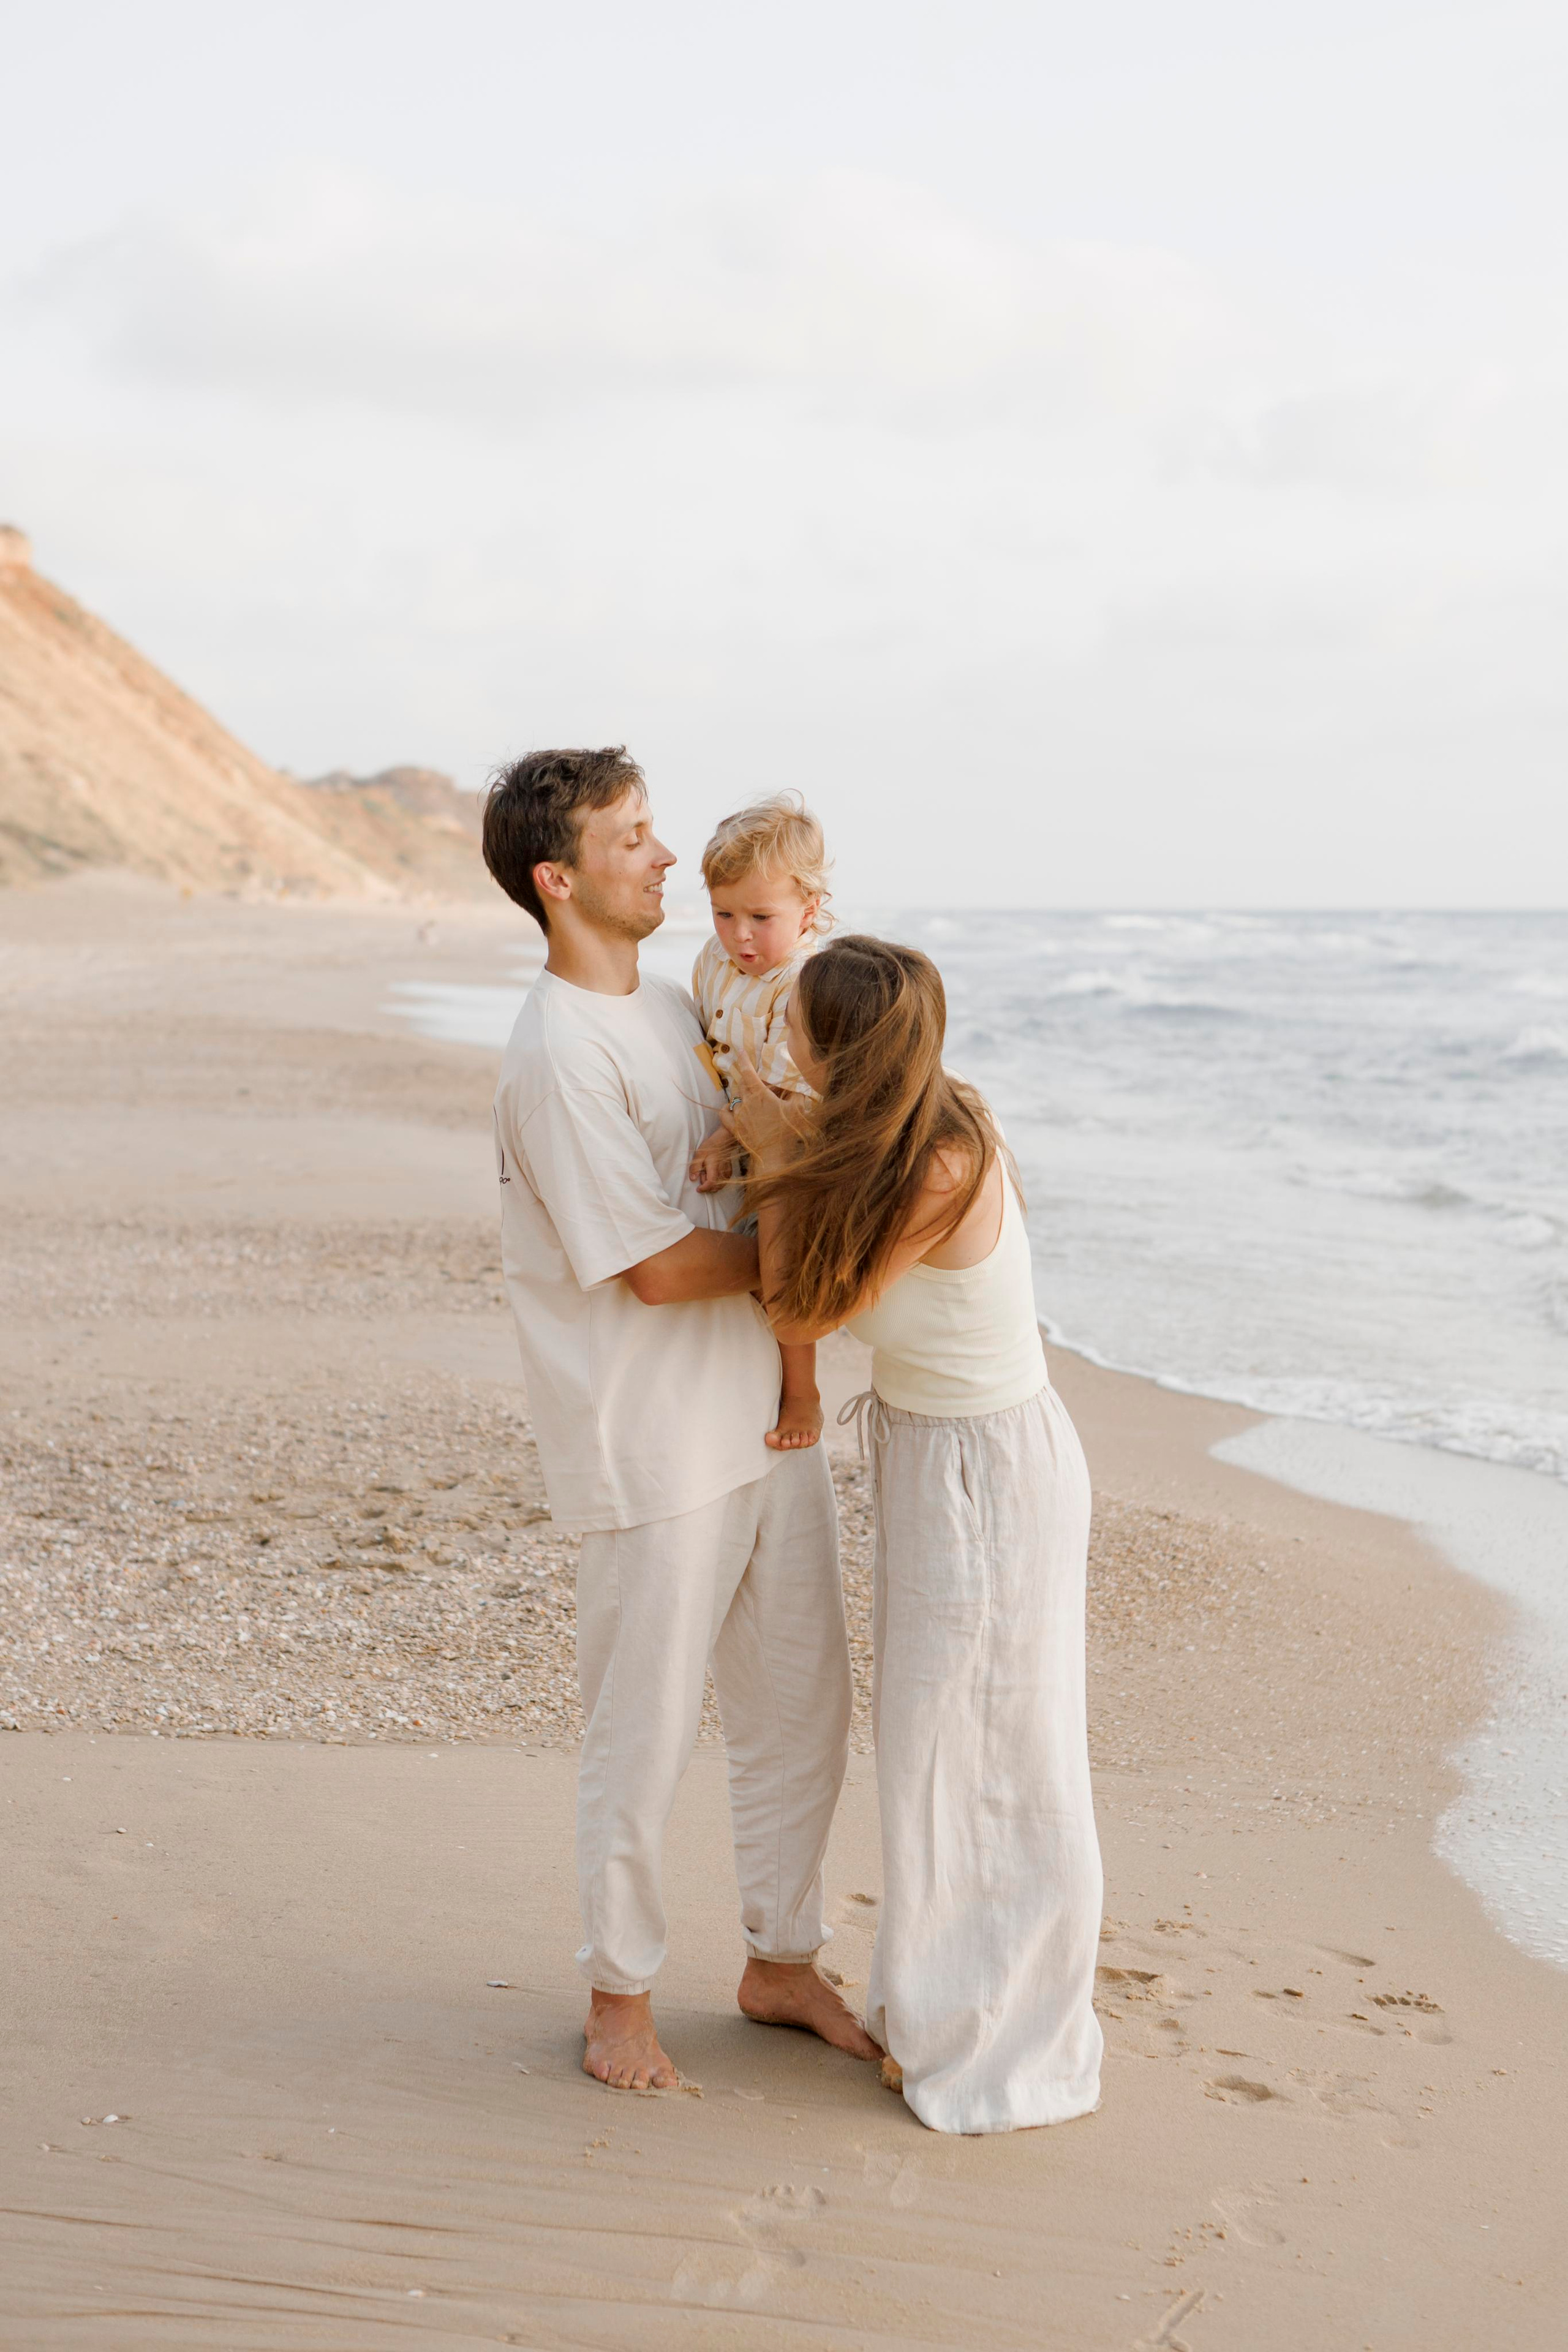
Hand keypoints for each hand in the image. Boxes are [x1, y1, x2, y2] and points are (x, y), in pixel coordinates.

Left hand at [688, 1129, 737, 1193]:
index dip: (704, 1188)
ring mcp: (727, 1172)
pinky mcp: (729, 1172)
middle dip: (707, 1186)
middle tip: (702, 1175)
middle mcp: (722, 1171)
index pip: (710, 1183)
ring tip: (707, 1174)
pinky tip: (713, 1175)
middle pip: (715, 1187)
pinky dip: (717, 1183)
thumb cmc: (711, 1147)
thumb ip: (695, 1167)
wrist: (723, 1141)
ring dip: (712, 1185)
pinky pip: (723, 1182)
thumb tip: (693, 1178)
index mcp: (714, 1167)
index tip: (698, 1189)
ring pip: (720, 1186)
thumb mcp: (699, 1154)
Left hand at [725, 1052, 813, 1171]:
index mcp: (760, 1095)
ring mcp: (739, 1116)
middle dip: (748, 1079)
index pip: (749, 1072)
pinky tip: (731, 1107)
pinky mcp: (735, 1129)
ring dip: (743, 1095)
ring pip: (736, 1098)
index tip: (740, 1051)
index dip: (744, 1060)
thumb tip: (797, 1084)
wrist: (774, 1157)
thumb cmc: (787, 1133)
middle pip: (742, 1084)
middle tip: (759, 1082)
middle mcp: (746, 1103)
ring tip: (753, 1098)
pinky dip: (727, 1109)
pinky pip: (725, 1115)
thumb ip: (798, 1094)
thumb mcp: (799, 1110)